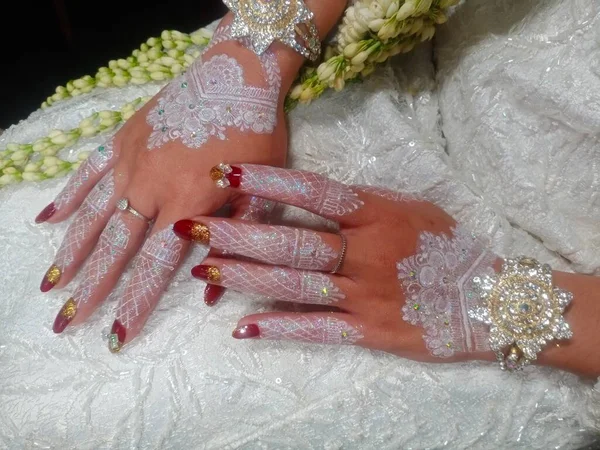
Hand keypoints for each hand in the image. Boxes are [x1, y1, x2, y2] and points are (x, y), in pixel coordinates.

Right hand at [35, 21, 289, 351]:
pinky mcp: (124, 138)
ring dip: (71, 252)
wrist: (239, 73)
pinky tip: (48, 220)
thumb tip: (211, 292)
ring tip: (52, 285)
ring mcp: (132, 160)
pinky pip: (89, 171)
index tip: (115, 335)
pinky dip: (69, 197)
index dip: (134, 304)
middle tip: (66, 322)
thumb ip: (236, 239)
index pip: (153, 266)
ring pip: (93, 215)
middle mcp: (151, 186)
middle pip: (114, 248)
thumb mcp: (261, 191)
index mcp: (188, 203)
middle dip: (90, 289)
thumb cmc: (258, 133)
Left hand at [175, 163, 599, 377]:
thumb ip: (364, 203)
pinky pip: (318, 328)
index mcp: (376, 214)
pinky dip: (280, 327)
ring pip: (294, 283)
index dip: (268, 182)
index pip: (313, 192)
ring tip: (204, 270)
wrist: (489, 298)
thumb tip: (316, 196)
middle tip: (191, 227)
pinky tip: (244, 326)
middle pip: (290, 240)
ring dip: (245, 277)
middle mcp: (366, 252)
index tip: (227, 173)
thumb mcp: (411, 208)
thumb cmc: (448, 246)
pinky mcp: (369, 330)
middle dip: (236, 233)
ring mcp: (365, 293)